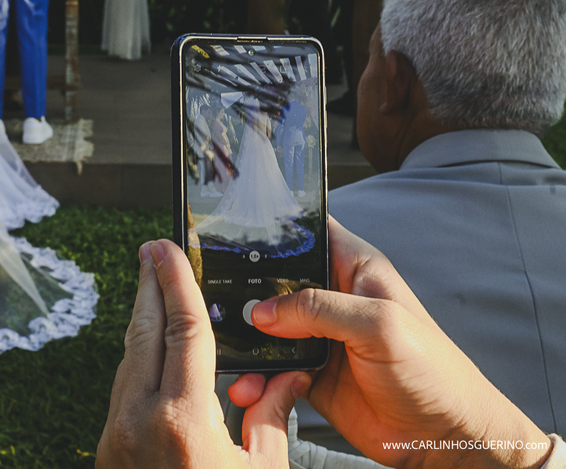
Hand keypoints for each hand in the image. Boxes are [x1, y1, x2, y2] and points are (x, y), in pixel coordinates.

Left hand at [96, 239, 307, 468]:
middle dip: (149, 285)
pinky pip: (124, 388)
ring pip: (130, 358)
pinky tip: (153, 346)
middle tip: (153, 250)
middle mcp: (140, 419)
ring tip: (155, 290)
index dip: (177, 282)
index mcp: (183, 421)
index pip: (183, 330)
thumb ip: (272, 416)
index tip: (167, 248)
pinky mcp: (108, 446)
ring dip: (143, 320)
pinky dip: (140, 358)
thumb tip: (289, 377)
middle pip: (144, 332)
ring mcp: (117, 432)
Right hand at [243, 218, 551, 468]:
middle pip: (275, 279)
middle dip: (246, 289)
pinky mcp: (309, 373)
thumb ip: (319, 309)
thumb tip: (265, 311)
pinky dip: (255, 376)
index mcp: (354, 269)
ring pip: (265, 326)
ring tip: (230, 351)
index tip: (236, 229)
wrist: (442, 438)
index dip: (276, 225)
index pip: (309, 230)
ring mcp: (318, 336)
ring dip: (246, 340)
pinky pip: (269, 368)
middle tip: (219, 300)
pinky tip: (250, 384)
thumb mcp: (378, 325)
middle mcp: (332, 298)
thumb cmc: (433, 372)